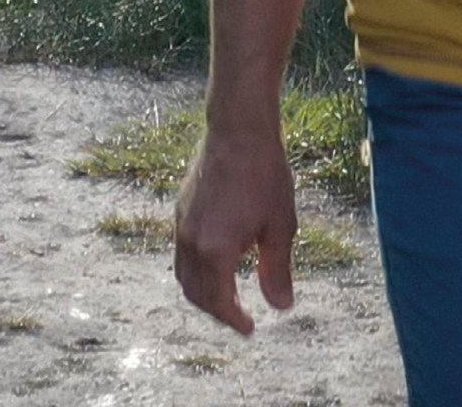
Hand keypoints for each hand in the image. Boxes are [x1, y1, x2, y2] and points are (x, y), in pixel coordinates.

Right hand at [174, 125, 296, 333]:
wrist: (238, 131)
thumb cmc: (265, 175)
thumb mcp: (280, 225)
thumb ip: (277, 270)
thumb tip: (281, 307)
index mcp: (215, 250)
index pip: (219, 302)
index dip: (234, 320)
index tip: (250, 329)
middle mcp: (190, 243)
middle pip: (196, 294)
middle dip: (217, 312)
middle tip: (240, 318)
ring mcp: (181, 227)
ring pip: (184, 277)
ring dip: (204, 293)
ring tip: (228, 297)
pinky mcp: (180, 213)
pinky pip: (182, 256)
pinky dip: (197, 271)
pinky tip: (218, 264)